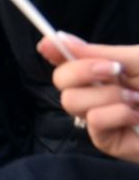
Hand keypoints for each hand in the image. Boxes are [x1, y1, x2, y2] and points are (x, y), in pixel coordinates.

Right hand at [39, 33, 138, 161]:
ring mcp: (103, 118)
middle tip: (114, 71)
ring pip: (71, 102)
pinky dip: (114, 115)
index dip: (54, 50)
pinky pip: (92, 124)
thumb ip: (100, 53)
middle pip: (61, 81)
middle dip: (82, 71)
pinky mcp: (110, 141)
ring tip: (136, 99)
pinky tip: (136, 116)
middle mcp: (100, 93)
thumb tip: (58, 38)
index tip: (50, 44)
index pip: (69, 59)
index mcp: (107, 71)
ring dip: (106, 96)